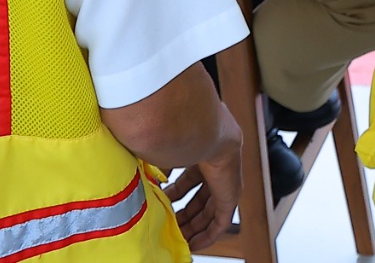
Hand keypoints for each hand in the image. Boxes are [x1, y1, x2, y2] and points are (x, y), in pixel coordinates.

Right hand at [165, 130, 244, 247]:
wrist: (203, 130)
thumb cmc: (179, 133)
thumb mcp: (164, 153)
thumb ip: (156, 167)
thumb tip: (143, 179)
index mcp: (202, 150)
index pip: (190, 179)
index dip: (176, 195)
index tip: (162, 205)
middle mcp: (217, 166)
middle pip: (200, 198)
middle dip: (183, 214)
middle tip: (168, 226)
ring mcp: (226, 182)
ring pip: (210, 212)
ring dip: (193, 227)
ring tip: (176, 238)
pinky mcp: (231, 196)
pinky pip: (221, 222)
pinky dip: (208, 235)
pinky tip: (193, 244)